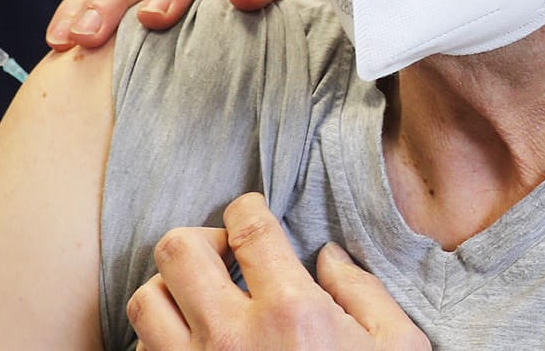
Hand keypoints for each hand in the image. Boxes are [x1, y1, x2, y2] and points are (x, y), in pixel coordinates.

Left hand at [127, 193, 427, 350]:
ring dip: (169, 292)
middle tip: (222, 255)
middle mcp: (232, 338)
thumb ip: (364, 293)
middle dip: (199, 240)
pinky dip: (158, 344)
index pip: (248, 227)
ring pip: (145, 301)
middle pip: (177, 250)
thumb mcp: (398, 349)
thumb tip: (327, 256)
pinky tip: (191, 348)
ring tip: (198, 300)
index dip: (246, 208)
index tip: (249, 214)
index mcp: (292, 314)